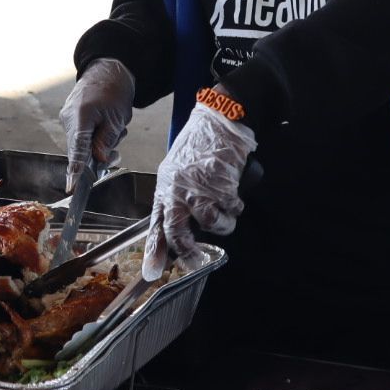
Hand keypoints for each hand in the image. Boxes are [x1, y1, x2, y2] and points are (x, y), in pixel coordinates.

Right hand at [59, 58, 134, 192]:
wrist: (108, 69)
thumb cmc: (114, 91)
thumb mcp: (117, 119)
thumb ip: (106, 142)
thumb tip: (98, 160)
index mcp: (81, 117)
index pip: (77, 151)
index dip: (75, 172)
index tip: (72, 187)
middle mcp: (69, 119)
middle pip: (80, 151)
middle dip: (98, 155)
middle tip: (115, 151)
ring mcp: (67, 117)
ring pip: (82, 144)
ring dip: (99, 144)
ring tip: (115, 128)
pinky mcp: (70, 116)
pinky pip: (82, 135)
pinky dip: (94, 136)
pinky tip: (107, 126)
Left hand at [142, 101, 255, 280]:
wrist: (219, 119)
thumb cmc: (199, 143)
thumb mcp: (177, 168)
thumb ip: (176, 195)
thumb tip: (181, 223)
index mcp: (165, 185)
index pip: (156, 222)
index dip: (154, 250)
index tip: (153, 270)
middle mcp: (178, 188)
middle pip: (177, 231)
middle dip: (189, 249)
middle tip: (198, 257)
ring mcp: (200, 186)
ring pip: (211, 222)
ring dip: (223, 223)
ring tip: (226, 211)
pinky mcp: (222, 182)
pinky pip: (232, 208)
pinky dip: (236, 206)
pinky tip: (235, 195)